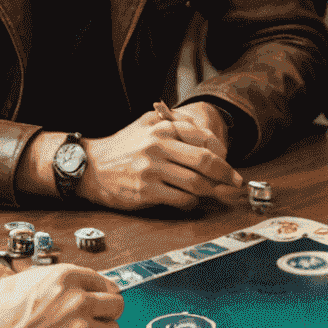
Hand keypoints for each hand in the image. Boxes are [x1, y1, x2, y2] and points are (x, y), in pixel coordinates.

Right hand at [0, 264, 123, 327]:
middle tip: (96, 321)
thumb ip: (39, 280)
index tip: (101, 300)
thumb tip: (48, 283)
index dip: (101, 293)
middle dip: (107, 314)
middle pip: (116, 304)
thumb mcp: (11, 286)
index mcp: (63, 279)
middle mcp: (78, 301)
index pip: (102, 281)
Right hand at [81, 111, 241, 210]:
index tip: (229, 163)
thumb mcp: (147, 125)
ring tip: (216, 193)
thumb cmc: (124, 147)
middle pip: (205, 161)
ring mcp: (152, 170)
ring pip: (196, 183)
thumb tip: (209, 138)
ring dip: (212, 191)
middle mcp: (158, 146)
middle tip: (236, 183)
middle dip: (226, 174)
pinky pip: (181, 200)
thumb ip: (175, 125)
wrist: (91, 167)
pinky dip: (192, 203)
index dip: (222, 154)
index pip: (204, 138)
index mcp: (162, 128)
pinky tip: (191, 201)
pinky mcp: (147, 192)